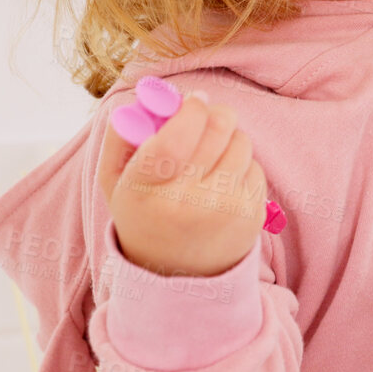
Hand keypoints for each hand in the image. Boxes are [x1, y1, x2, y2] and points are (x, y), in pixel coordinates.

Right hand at [97, 88, 269, 276]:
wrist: (175, 274)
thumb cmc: (144, 214)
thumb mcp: (117, 182)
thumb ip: (122, 136)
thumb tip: (146, 97)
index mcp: (144, 190)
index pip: (176, 135)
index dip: (190, 109)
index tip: (193, 100)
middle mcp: (185, 202)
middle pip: (217, 128)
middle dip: (214, 113)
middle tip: (206, 114)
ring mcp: (223, 210)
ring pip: (241, 142)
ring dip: (229, 138)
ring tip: (210, 157)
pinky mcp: (251, 215)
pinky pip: (255, 166)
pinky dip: (242, 164)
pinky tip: (223, 182)